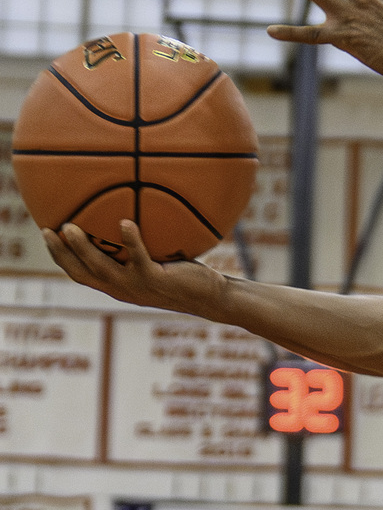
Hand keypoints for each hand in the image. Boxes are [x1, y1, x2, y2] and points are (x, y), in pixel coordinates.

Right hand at [44, 215, 222, 310]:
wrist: (209, 298)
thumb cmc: (182, 276)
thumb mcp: (153, 261)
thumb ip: (136, 247)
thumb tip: (125, 211)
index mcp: (117, 285)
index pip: (80, 273)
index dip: (60, 257)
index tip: (46, 234)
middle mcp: (122, 289)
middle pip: (82, 273)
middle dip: (61, 253)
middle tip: (47, 230)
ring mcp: (137, 287)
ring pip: (102, 268)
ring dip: (83, 248)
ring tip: (70, 227)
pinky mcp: (156, 280)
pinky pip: (140, 258)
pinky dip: (131, 240)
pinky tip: (125, 222)